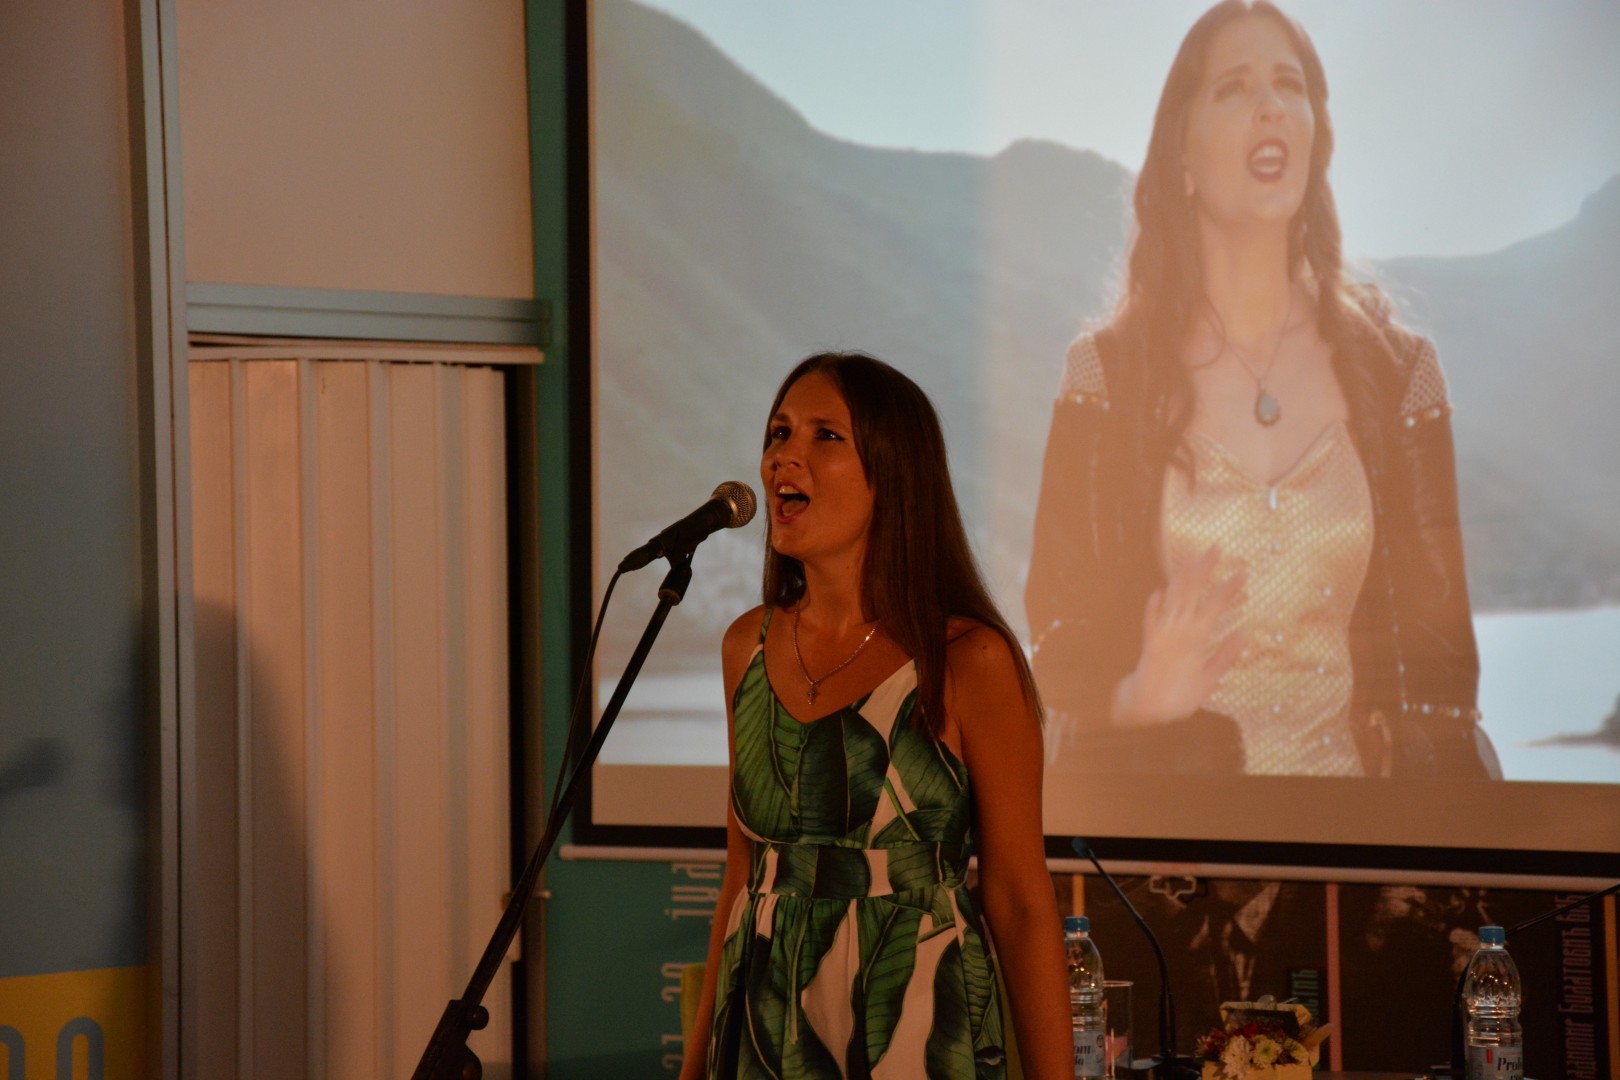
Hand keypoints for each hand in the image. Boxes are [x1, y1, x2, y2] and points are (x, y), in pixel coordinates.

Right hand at [1112, 545, 1245, 725]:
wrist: (1149, 711)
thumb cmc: (1178, 695)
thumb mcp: (1209, 677)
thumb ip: (1226, 655)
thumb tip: (1245, 633)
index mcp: (1196, 638)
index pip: (1215, 606)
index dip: (1228, 589)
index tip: (1244, 571)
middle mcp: (1181, 632)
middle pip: (1194, 594)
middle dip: (1204, 571)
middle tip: (1216, 547)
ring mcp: (1165, 638)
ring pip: (1175, 602)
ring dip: (1181, 581)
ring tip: (1189, 558)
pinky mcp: (1151, 649)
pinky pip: (1152, 627)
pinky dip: (1154, 612)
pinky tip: (1157, 595)